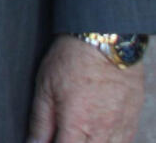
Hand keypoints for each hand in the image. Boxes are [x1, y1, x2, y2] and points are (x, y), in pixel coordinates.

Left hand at [27, 34, 144, 142]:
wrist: (106, 41)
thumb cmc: (72, 59)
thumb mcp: (45, 86)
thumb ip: (40, 120)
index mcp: (76, 123)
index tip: (47, 142)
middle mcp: (101, 132)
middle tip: (62, 133)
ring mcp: (120, 129)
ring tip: (78, 133)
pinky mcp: (132, 122)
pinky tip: (95, 135)